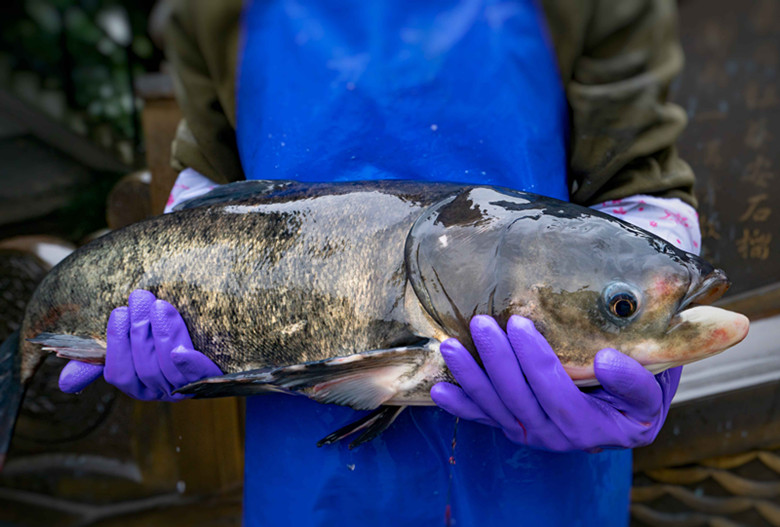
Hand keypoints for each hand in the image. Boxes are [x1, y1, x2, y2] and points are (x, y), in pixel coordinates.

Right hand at [58, 290, 221, 400]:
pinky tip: (181, 348)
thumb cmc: (168, 339)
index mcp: (141, 385)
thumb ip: (103, 361)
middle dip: (140, 331)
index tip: (119, 312)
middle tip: (141, 297)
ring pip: (167, 366)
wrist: (221, 340)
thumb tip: (65, 383)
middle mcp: (163, 391)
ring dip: (161, 334)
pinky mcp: (212, 379)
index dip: (117, 344)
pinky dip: (186, 361)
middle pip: (145, 366)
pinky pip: (196, 375)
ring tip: (159, 304)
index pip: (119, 373)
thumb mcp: (134, 349)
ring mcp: (189, 388)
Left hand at [430, 315, 679, 450]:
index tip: (519, 325)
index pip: (556, 394)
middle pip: (519, 399)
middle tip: (481, 324)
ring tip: (450, 349)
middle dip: (497, 360)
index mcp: (593, 427)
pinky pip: (486, 420)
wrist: (629, 414)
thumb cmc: (640, 394)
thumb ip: (635, 381)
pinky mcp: (518, 429)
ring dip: (471, 379)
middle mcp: (559, 437)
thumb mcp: (653, 389)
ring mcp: (534, 435)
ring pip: (497, 409)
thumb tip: (606, 359)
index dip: (535, 361)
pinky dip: (462, 407)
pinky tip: (439, 391)